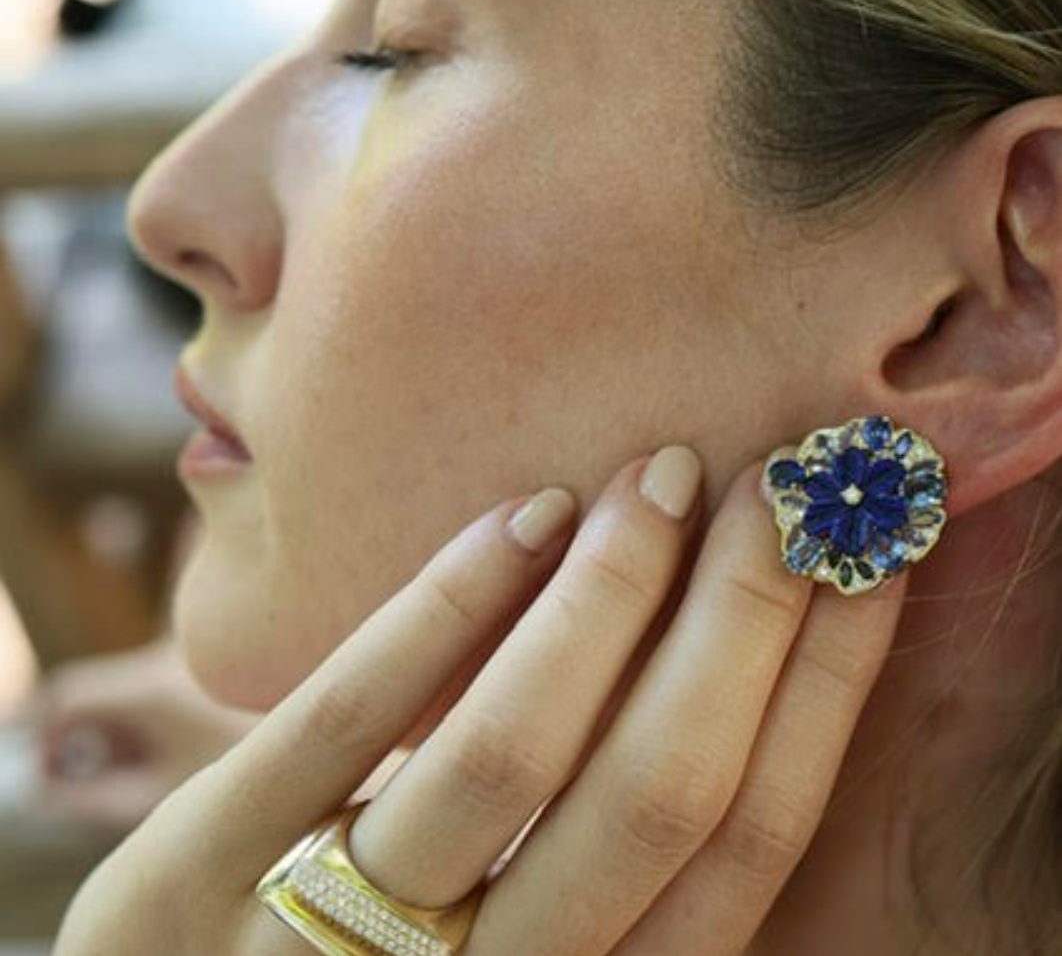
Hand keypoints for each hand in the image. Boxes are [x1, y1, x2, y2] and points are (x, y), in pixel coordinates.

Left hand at [53, 446, 906, 955]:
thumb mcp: (523, 941)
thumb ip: (605, 854)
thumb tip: (743, 665)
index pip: (744, 846)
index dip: (821, 689)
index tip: (860, 558)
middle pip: (653, 795)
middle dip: (738, 617)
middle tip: (775, 486)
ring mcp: (321, 952)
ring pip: (503, 758)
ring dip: (602, 597)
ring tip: (654, 480)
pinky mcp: (190, 882)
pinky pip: (335, 724)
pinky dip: (444, 608)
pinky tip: (519, 514)